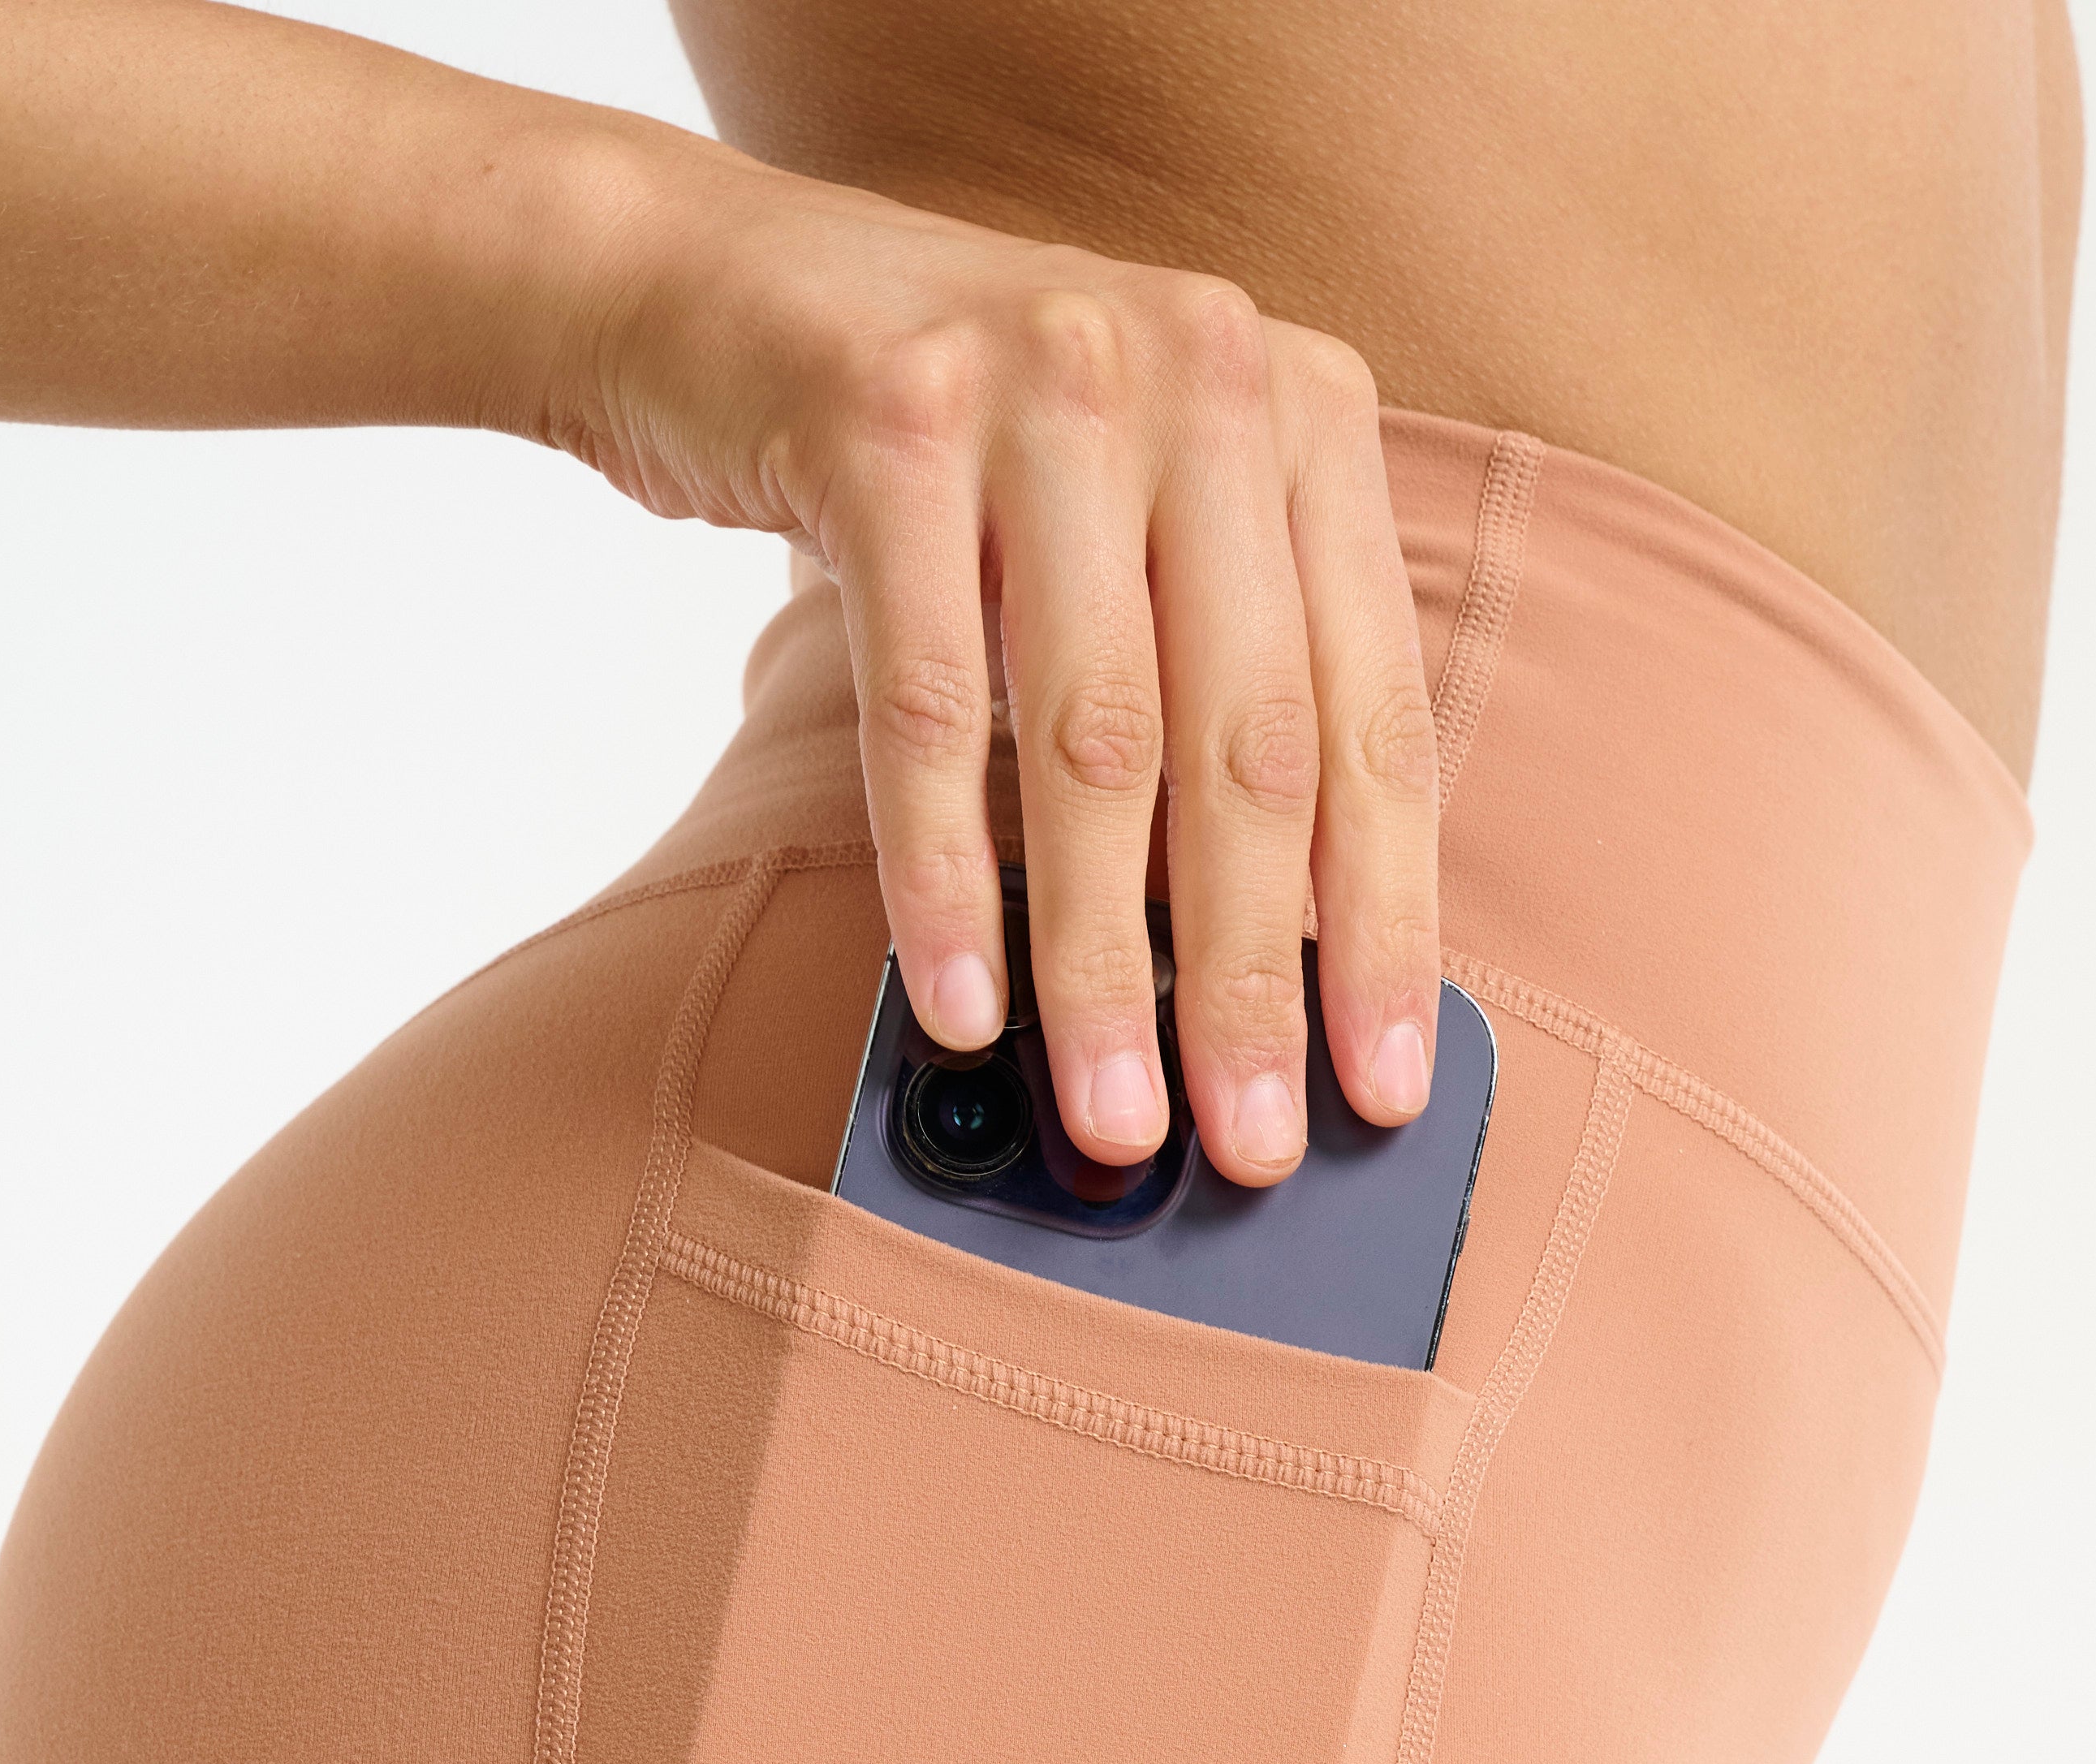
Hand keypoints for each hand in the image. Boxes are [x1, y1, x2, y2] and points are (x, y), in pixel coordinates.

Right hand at [572, 139, 1442, 1183]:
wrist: (713, 288)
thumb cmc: (948, 465)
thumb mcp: (1124, 540)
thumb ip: (1211, 696)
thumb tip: (1267, 974)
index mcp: (1304, 417)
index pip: (1372, 715)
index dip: (1382, 923)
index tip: (1379, 1087)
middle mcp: (1203, 376)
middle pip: (1248, 744)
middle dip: (1251, 977)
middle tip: (1246, 1143)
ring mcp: (1047, 383)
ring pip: (1095, 741)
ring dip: (1103, 964)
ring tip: (1109, 1115)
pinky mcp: (887, 419)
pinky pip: (925, 707)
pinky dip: (945, 881)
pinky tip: (957, 1007)